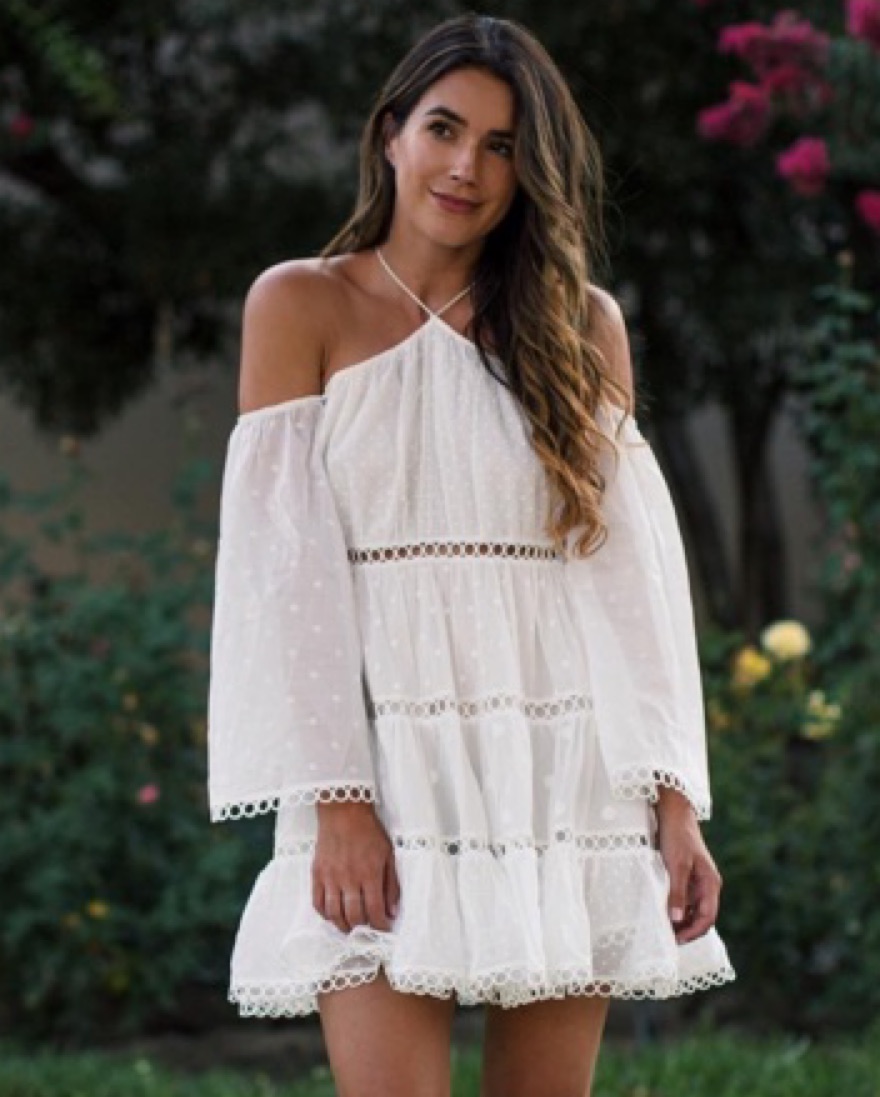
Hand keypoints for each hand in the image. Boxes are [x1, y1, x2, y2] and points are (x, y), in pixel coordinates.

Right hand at [311, 801, 400, 933]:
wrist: (343, 811)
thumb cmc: (369, 831)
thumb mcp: (388, 854)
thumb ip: (391, 884)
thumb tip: (392, 911)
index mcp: (369, 874)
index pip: (374, 911)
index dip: (380, 926)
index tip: (384, 929)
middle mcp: (348, 878)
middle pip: (354, 916)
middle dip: (363, 929)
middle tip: (368, 930)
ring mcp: (330, 877)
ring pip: (334, 914)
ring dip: (343, 926)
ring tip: (351, 927)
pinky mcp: (316, 873)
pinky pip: (317, 903)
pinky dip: (325, 914)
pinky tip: (333, 915)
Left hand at [654, 789, 722, 944]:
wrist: (673, 813)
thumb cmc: (677, 837)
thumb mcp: (676, 865)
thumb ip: (678, 893)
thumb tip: (678, 920)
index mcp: (711, 883)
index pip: (707, 917)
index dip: (693, 932)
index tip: (677, 940)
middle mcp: (707, 885)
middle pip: (702, 917)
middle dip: (688, 930)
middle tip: (668, 939)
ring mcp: (697, 881)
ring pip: (693, 909)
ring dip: (681, 921)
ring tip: (664, 929)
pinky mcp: (686, 876)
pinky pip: (684, 899)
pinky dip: (676, 908)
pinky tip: (663, 912)